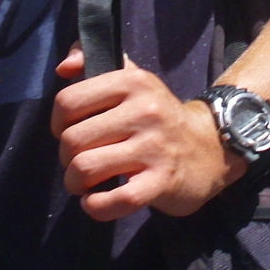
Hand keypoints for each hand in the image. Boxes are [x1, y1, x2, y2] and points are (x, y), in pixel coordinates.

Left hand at [49, 46, 241, 219]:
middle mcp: (145, 111)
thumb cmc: (158, 115)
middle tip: (80, 162)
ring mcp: (154, 147)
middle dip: (66, 158)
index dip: (58, 123)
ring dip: (76, 183)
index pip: (68, 102)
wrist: (212, 147)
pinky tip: (95, 202)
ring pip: (86, 168)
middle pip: (72, 140)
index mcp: (133, 82)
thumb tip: (63, 68)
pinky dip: (95, 206)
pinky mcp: (162, 182)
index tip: (69, 132)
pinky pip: (116, 200)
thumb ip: (94, 63)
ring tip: (85, 184)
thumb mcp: (133, 79)